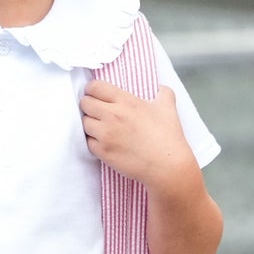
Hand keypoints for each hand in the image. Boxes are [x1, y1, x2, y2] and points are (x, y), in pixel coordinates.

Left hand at [79, 81, 196, 193]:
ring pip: (84, 122)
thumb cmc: (168, 137)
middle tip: (97, 111)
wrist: (167, 166)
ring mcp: (106, 135)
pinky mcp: (103, 152)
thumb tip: (159, 88)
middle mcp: (112, 116)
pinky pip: (87, 141)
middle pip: (85, 103)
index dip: (92, 89)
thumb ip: (162, 92)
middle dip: (89, 105)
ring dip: (91, 124)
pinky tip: (104, 141)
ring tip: (101, 127)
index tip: (95, 93)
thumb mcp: (168, 108)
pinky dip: (94, 141)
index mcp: (126, 102)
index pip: (95, 87)